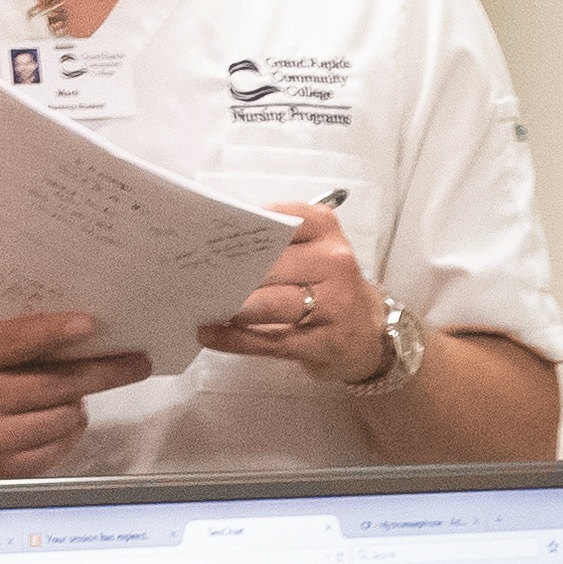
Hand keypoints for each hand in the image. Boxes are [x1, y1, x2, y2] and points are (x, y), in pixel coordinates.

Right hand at [0, 310, 142, 476]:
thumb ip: (12, 341)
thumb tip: (79, 334)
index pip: (16, 342)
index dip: (54, 332)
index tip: (89, 325)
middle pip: (56, 385)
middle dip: (103, 373)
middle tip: (137, 363)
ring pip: (65, 417)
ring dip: (78, 404)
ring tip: (71, 396)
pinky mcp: (5, 468)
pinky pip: (59, 447)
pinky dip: (69, 431)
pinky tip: (60, 421)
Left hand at [198, 197, 395, 382]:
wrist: (368, 333)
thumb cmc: (326, 285)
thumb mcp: (310, 251)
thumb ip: (272, 242)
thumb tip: (213, 241)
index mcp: (324, 229)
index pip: (276, 220)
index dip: (239, 229)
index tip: (205, 236)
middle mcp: (334, 261)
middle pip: (270, 265)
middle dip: (230, 274)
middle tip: (194, 277)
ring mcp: (335, 304)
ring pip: (272, 303)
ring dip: (234, 307)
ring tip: (204, 306)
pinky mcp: (325, 343)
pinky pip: (272, 340)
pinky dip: (236, 339)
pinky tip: (211, 334)